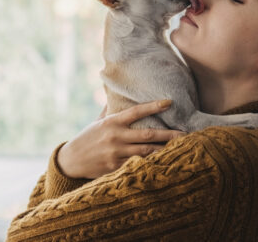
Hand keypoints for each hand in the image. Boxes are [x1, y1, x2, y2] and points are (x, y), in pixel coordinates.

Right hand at [57, 100, 185, 178]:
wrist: (71, 160)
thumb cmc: (87, 138)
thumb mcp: (98, 122)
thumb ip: (110, 109)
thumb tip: (115, 90)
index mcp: (112, 122)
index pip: (136, 111)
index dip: (153, 106)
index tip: (169, 102)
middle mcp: (115, 137)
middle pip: (148, 135)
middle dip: (169, 135)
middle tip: (186, 133)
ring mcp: (116, 153)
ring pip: (146, 151)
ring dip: (164, 150)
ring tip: (181, 148)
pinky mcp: (116, 167)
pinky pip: (138, 164)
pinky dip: (151, 163)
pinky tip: (165, 162)